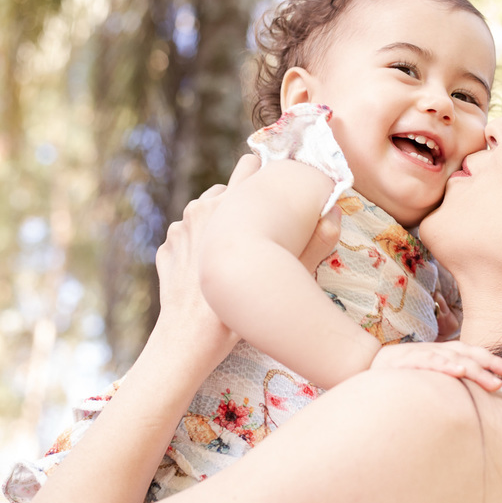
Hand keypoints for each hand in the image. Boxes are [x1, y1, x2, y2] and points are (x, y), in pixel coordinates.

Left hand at [158, 155, 341, 325]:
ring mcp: (180, 227)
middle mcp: (203, 208)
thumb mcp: (289, 275)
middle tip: (251, 227)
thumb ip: (317, 242)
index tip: (269, 188)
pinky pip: (185, 235)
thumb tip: (335, 215)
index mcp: (233, 205)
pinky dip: (195, 246)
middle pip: (224, 188)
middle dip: (236, 201)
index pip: (250, 165)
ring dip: (215, 224)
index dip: (261, 173)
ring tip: (229, 252)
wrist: (192, 338)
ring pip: (202, 212)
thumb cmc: (243, 307)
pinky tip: (208, 268)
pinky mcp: (166, 246)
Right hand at [369, 341, 501, 391]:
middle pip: (465, 354)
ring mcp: (420, 355)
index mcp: (441, 353)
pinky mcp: (405, 362)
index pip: (469, 353)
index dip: (489, 359)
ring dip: (473, 368)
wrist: (364, 365)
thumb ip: (446, 380)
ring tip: (491, 379)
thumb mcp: (427, 375)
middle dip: (487, 363)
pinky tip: (457, 370)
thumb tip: (471, 394)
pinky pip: (428, 362)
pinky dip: (444, 365)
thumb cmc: (400, 375)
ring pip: (451, 358)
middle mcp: (433, 351)